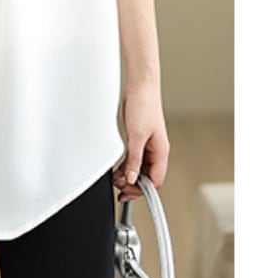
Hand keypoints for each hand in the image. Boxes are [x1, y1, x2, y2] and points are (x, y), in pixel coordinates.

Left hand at [112, 80, 170, 201]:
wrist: (140, 85)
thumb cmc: (144, 105)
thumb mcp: (137, 135)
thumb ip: (135, 159)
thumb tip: (133, 178)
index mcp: (161, 151)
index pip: (155, 180)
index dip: (142, 189)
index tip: (127, 192)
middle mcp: (156, 150)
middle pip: (147, 176)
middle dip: (133, 183)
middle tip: (118, 186)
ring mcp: (147, 144)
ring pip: (139, 168)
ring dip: (127, 175)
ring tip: (115, 179)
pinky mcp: (138, 137)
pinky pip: (133, 158)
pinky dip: (125, 165)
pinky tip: (117, 169)